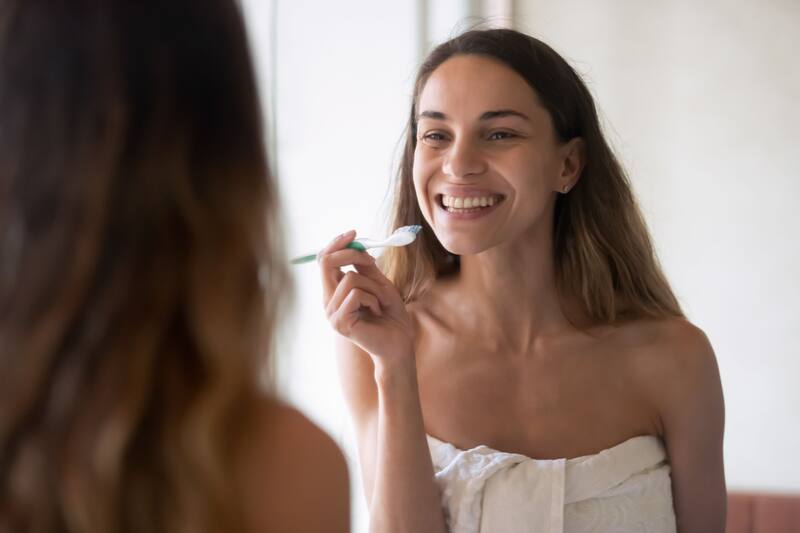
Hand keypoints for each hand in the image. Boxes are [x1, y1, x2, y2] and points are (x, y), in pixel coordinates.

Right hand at [318, 230, 413, 363]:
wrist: (399, 343)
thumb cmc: (391, 315)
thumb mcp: (380, 284)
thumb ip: (365, 267)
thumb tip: (356, 243)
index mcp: (334, 291)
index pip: (324, 260)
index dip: (336, 243)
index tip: (353, 233)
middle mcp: (328, 301)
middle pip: (326, 263)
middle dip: (351, 252)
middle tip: (371, 258)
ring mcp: (331, 313)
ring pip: (350, 278)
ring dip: (374, 286)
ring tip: (380, 302)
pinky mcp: (340, 322)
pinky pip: (357, 294)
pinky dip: (374, 299)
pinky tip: (377, 312)